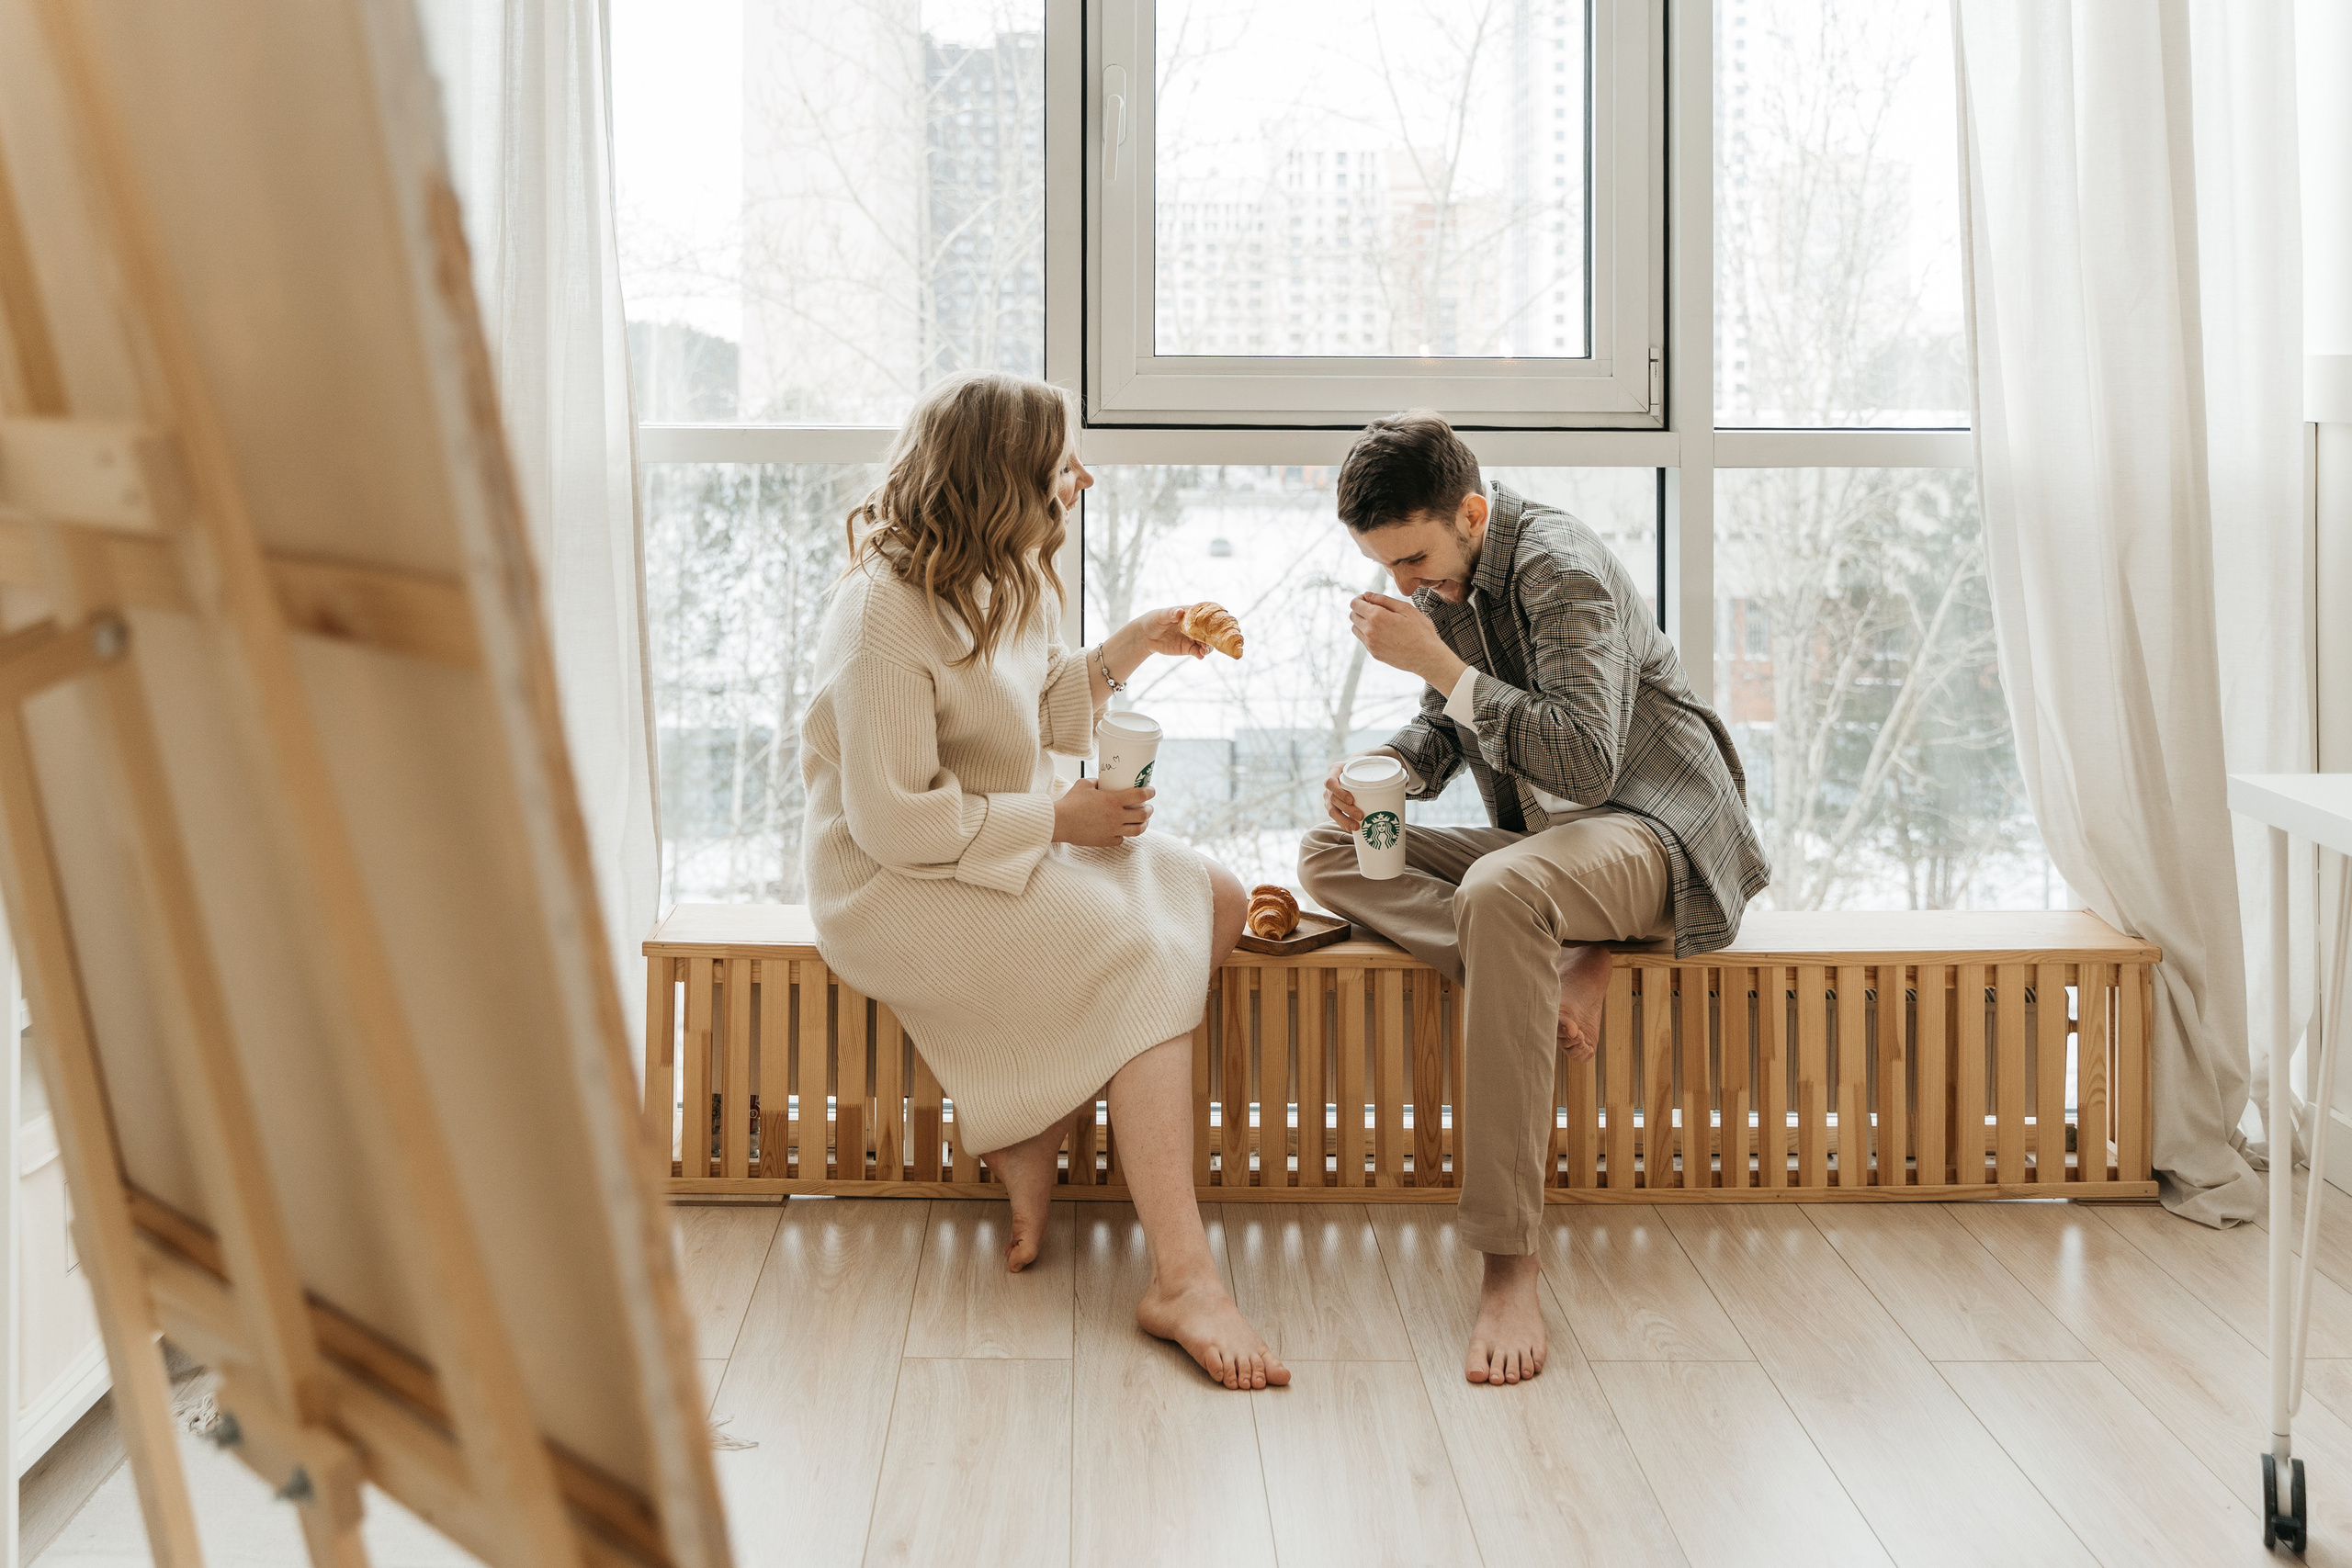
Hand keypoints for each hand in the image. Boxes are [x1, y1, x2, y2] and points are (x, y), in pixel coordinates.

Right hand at [1053, 779, 1153, 844]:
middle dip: (1149, 810)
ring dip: (1143, 825)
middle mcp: (1116, 816)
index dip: (1150, 792)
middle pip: (1144, 815)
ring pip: (1138, 830)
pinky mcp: (1106, 841)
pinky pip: (1121, 839)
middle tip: (1148, 807)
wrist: (1059, 823)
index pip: (1140, 795)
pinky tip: (1121, 830)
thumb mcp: (1084, 784)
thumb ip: (1097, 782)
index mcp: (1113, 800)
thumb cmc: (1070, 802)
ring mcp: (1112, 830)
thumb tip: (1104, 782)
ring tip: (1142, 821)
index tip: (1151, 791)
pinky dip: (1123, 834)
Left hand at [1135, 606, 1208, 659]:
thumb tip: (1179, 612)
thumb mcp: (1161, 616)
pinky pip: (1197, 651)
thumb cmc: (1154, 620)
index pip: (1203, 616)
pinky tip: (1200, 656)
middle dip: (1210, 637)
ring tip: (1204, 651)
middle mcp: (1193, 626)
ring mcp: (1191, 638)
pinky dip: (1200, 654)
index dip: (1210, 621)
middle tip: (1208, 642)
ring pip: (1205, 643)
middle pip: (1207, 631)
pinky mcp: (1188, 648)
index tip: (1213, 626)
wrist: (1146, 636)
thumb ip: (1171, 614)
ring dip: (1207, 647)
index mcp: (1189, 615)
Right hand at [1321, 748, 1401, 830]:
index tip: (1352, 800)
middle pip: (1333, 799)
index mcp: (1336, 770)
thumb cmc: (1364, 766)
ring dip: (1343, 820)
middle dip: (1346, 810)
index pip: (1330, 782)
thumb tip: (1405, 782)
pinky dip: (1342, 823)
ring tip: (1356, 827)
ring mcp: (1329, 795)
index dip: (1339, 792)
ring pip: (1332, 810)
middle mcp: (1330, 784)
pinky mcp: (1333, 805)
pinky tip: (1351, 829)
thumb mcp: (1371, 764)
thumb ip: (1385, 771)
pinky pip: (1335, 816)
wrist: (1356, 768)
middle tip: (1361, 816)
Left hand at [1348, 592, 1462, 687]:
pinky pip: (1364, 640)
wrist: (1427, 657)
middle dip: (1360, 609)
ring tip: (1379, 621)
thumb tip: (1366, 595)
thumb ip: (1383, 599)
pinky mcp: (1374, 653)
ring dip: (1362, 622)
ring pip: (1355, 628)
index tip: (1369, 599)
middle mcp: (1369, 631)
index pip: (1355, 603)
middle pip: (1352, 615)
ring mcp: (1370, 644)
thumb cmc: (1421, 630)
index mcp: (1376, 616)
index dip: (1360, 598)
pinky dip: (1368, 634)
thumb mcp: (1405, 608)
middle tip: (1375, 609)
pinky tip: (1384, 633)